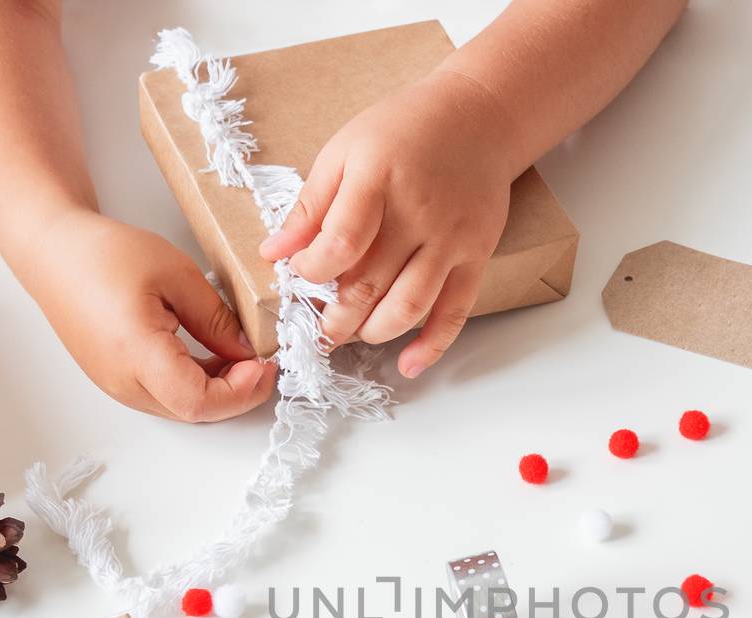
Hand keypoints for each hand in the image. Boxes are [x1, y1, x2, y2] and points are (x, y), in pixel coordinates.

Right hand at [23, 210, 277, 420]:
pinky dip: (197, 384)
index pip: (199, 402)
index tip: (264, 364)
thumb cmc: (104, 253)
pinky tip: (215, 358)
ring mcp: (116, 386)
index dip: (241, 392)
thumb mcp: (176, 274)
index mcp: (135, 352)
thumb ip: (216, 319)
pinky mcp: (117, 381)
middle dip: (238, 394)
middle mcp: (122, 381)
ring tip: (243, 357)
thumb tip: (247, 352)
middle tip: (263, 362)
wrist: (53, 251)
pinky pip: (166, 395)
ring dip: (219, 390)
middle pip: (194, 411)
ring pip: (181, 407)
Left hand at [258, 70, 517, 377]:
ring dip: (372, 333)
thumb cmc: (403, 131)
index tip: (299, 274)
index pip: (341, 243)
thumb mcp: (345, 150)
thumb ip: (311, 205)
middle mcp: (419, 213)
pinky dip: (431, 345)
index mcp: (378, 178)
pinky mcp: (476, 257)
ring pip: (409, 307)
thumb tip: (274, 253)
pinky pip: (454, 312)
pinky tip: (407, 364)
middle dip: (335, 318)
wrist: (478, 119)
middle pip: (371, 284)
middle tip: (317, 329)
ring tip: (350, 335)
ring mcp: (452, 239)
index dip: (312, 271)